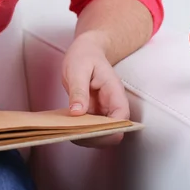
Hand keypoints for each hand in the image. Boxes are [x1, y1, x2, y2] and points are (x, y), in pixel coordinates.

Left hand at [62, 31, 129, 147]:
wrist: (85, 51)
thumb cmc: (84, 56)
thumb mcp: (78, 69)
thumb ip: (79, 90)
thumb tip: (77, 112)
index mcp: (114, 92)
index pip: (121, 118)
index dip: (110, 129)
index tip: (90, 131)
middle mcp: (112, 105)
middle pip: (114, 132)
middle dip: (96, 137)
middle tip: (73, 133)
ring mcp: (103, 111)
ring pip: (102, 134)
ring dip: (87, 137)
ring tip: (67, 131)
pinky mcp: (93, 114)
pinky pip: (91, 129)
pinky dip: (80, 132)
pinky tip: (67, 128)